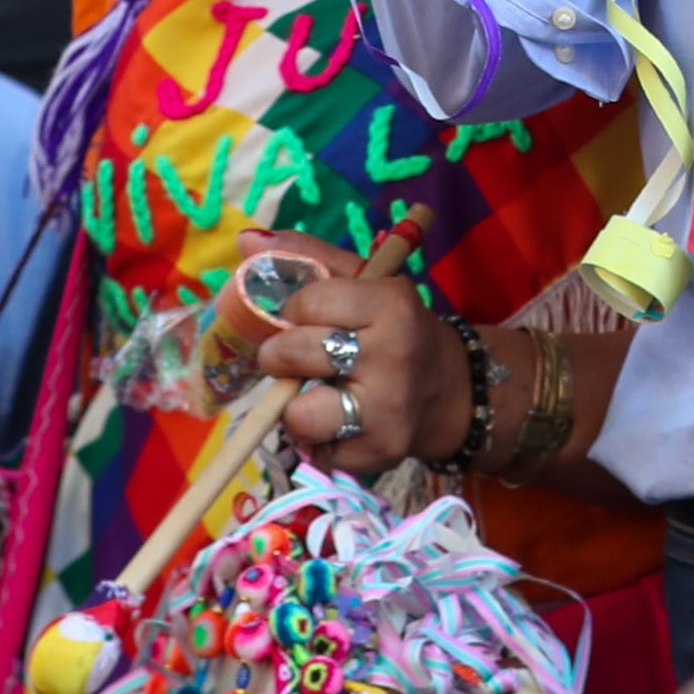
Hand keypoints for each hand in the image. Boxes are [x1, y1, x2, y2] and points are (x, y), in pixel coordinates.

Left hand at [246, 242, 469, 471]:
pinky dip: (316, 440)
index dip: (292, 310)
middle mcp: (393, 357)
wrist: (448, 390)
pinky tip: (338, 424)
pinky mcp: (378, 453)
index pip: (308, 302)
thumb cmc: (392, 328)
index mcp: (391, 305)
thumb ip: (306, 257)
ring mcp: (386, 410)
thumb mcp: (364, 282)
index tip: (300, 317)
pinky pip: (316, 452)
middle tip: (292, 358)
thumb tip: (245, 240)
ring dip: (294, 408)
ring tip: (315, 396)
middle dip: (279, 356)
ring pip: (299, 415)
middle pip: (295, 355)